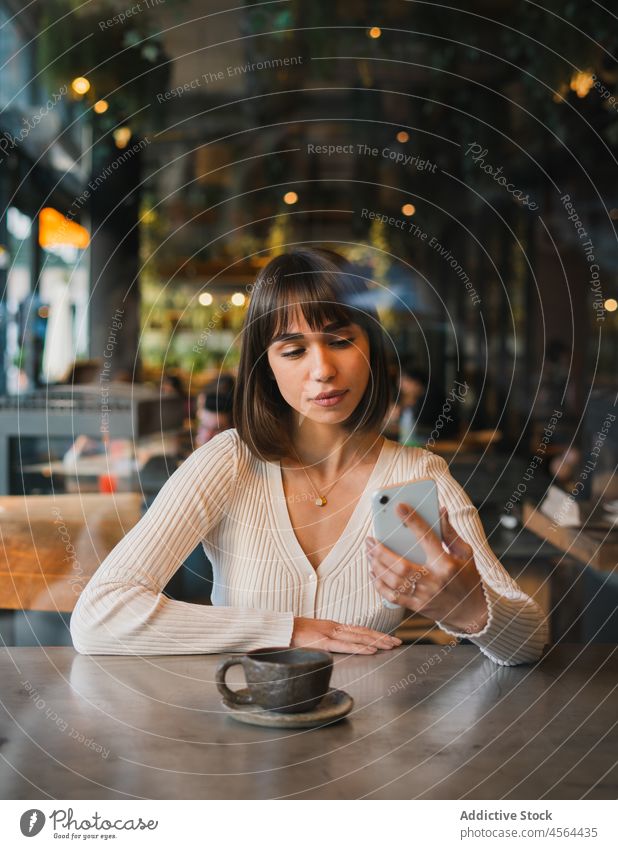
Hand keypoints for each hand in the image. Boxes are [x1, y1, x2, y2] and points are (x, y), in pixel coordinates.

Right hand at [291, 617, 401, 654]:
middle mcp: (334, 627)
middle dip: (382, 637)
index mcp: (332, 627)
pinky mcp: (323, 642)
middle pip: (363, 632)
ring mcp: (329, 633)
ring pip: (359, 637)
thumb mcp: (312, 636)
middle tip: (398, 641)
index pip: (358, 630)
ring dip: (377, 640)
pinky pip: (346, 645)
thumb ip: (324, 640)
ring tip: (391, 645)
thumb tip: (334, 647)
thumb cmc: (292, 634)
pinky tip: (372, 649)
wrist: (278, 629)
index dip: (374, 634)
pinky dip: (361, 646)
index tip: (388, 638)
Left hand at [366, 504, 488, 634]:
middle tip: (370, 539)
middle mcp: (434, 580)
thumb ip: (450, 533)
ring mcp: (425, 596)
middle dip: (381, 551)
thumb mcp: (465, 554)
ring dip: (377, 565)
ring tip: (368, 553)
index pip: (427, 538)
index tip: (399, 507)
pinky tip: (373, 573)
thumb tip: (440, 510)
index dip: (413, 521)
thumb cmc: (468, 579)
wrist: (472, 613)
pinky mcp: (418, 607)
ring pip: (393, 580)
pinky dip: (379, 584)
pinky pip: (393, 596)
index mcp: (446, 564)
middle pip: (401, 564)